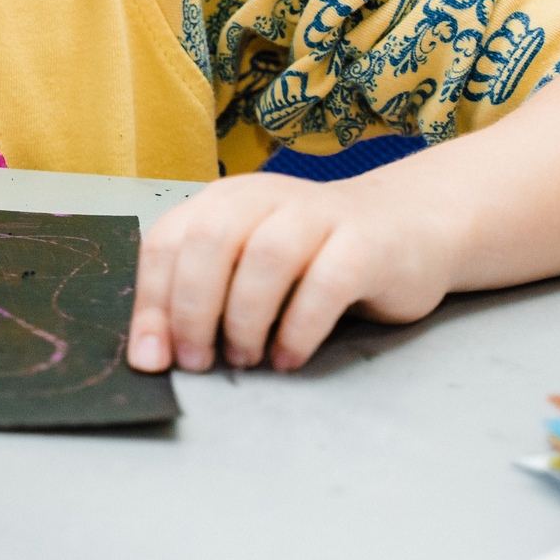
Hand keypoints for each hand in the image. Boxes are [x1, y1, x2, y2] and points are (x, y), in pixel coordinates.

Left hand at [127, 171, 459, 373]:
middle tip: (197, 361)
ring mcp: (318, 216)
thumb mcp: (250, 265)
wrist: (408, 226)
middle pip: (210, 241)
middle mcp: (265, 198)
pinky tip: (289, 358)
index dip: (152, 302)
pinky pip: (327, 283)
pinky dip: (300, 328)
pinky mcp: (365, 242)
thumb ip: (207, 292)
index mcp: (225, 201)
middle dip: (193, 309)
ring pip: (266, 256)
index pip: (168, 241)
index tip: (151, 359)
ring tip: (244, 360)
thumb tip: (157, 352)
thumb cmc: (316, 257)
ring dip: (245, 318)